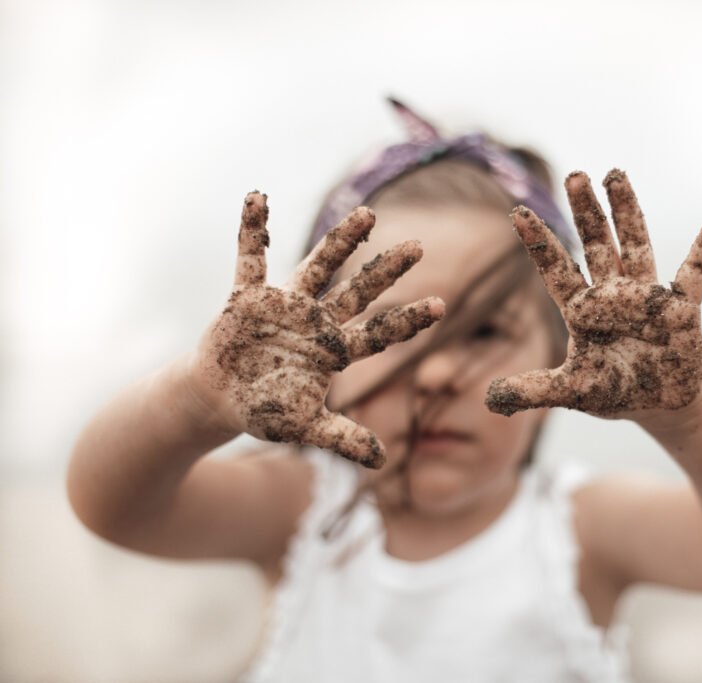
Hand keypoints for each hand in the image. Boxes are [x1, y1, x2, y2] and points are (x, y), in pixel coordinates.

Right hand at [190, 191, 443, 466]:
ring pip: (318, 266)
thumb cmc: (266, 410)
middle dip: (386, 270)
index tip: (443, 305)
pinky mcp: (247, 298)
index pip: (380, 333)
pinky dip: (252, 230)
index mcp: (334, 350)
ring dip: (341, 241)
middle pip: (359, 291)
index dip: (408, 320)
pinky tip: (257, 198)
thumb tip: (383, 462)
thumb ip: (343, 439)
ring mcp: (284, 306)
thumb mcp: (305, 427)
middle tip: (418, 246)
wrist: (218, 399)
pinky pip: (250, 258)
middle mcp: (316, 321)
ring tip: (368, 213)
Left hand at [485, 170, 701, 416]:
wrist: (661, 406)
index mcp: (583, 311)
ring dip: (628, 212)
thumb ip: (533, 390)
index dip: (539, 243)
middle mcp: (613, 296)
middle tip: (576, 176)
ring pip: (636, 246)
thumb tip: (490, 399)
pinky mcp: (682, 309)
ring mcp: (648, 298)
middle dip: (587, 212)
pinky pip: (696, 272)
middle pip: (596, 245)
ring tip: (616, 176)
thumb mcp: (571, 392)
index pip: (556, 270)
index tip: (518, 213)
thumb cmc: (615, 391)